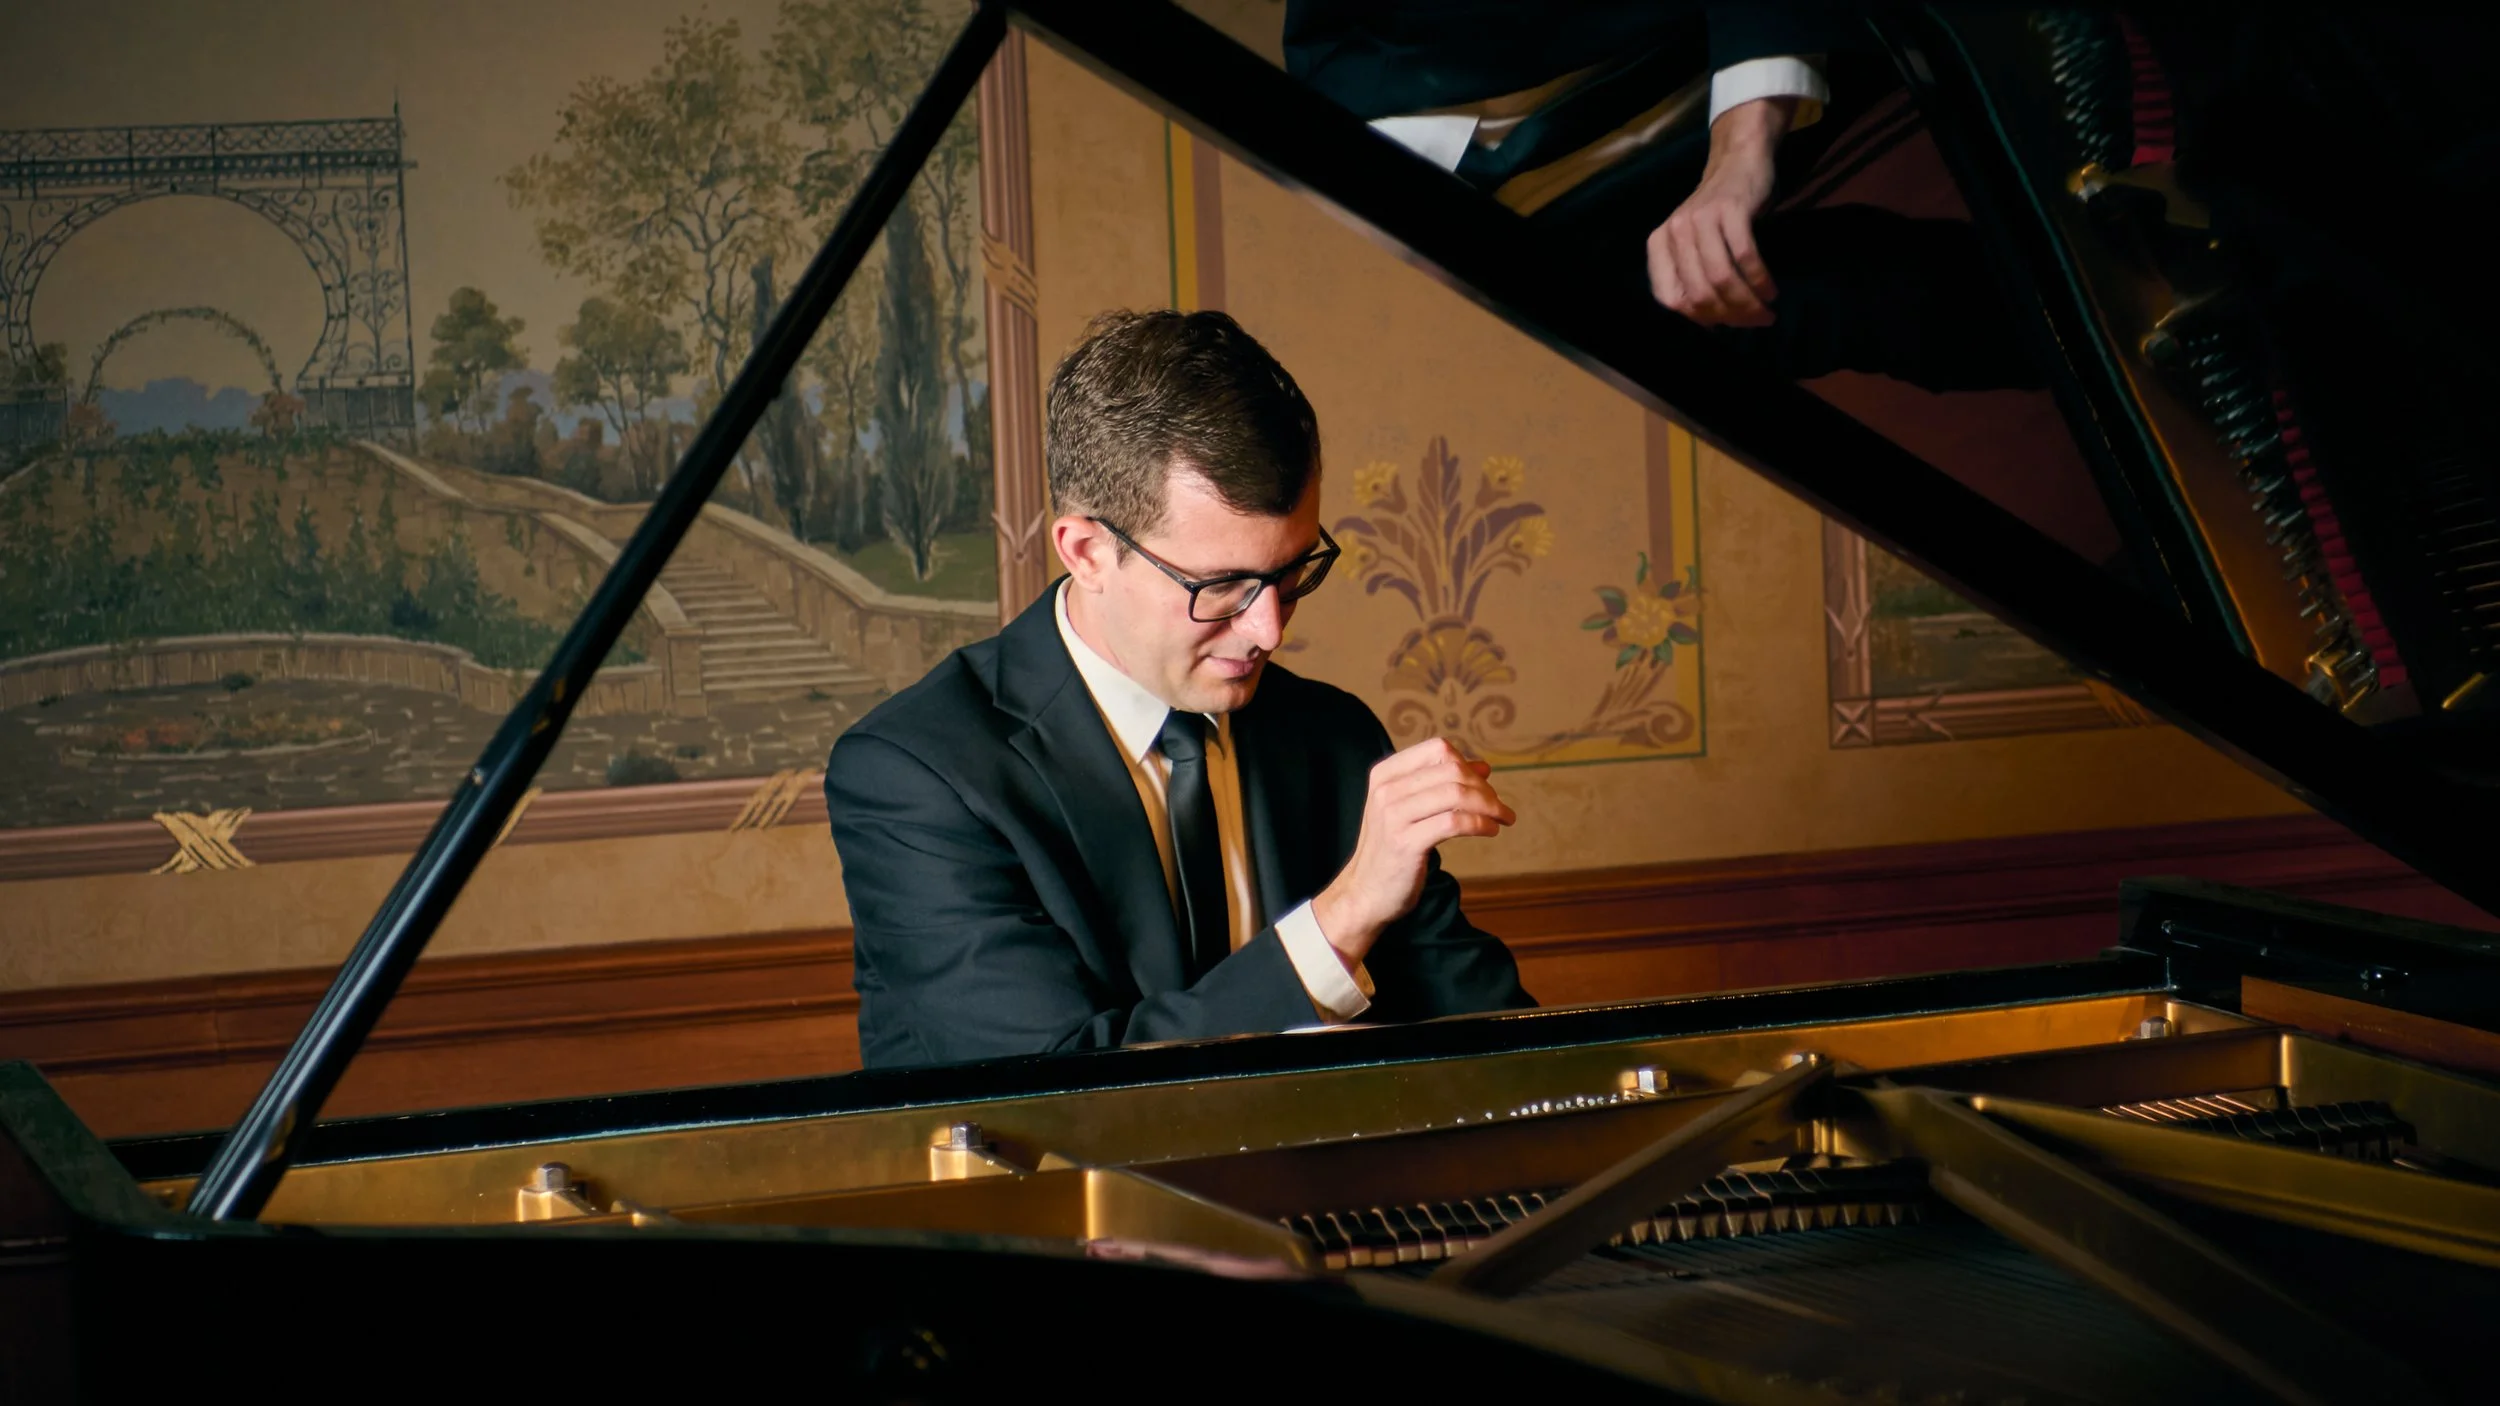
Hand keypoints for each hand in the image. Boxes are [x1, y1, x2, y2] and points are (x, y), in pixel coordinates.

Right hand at [1312, 737, 1514, 966]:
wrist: (1365, 892)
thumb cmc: (1392, 849)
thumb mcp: (1409, 808)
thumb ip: (1441, 785)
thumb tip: (1483, 767)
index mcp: (1385, 774)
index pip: (1438, 750)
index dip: (1467, 764)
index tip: (1483, 785)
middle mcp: (1386, 790)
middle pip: (1451, 771)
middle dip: (1484, 788)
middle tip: (1500, 807)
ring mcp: (1393, 816)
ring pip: (1455, 794)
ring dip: (1489, 805)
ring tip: (1503, 818)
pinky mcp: (1405, 843)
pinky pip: (1453, 822)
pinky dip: (1480, 823)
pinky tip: (1491, 830)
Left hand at [1647, 97, 1792, 327]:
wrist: (1739, 162)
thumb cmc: (1719, 212)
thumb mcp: (1695, 245)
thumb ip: (1692, 277)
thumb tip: (1710, 325)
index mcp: (1659, 245)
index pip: (1669, 299)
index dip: (1697, 319)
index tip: (1723, 325)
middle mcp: (1675, 232)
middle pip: (1699, 293)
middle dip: (1730, 316)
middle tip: (1755, 322)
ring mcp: (1701, 219)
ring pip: (1722, 279)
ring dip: (1748, 303)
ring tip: (1766, 311)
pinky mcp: (1730, 210)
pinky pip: (1745, 257)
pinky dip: (1760, 280)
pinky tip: (1770, 291)